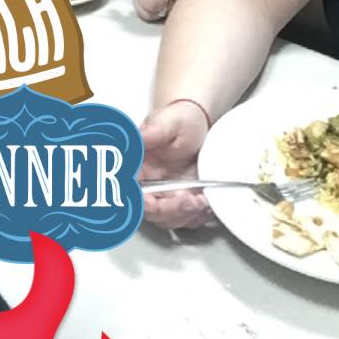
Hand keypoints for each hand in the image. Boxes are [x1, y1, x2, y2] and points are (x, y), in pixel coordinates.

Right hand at [139, 104, 211, 228]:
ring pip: (168, 219)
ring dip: (186, 215)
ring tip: (201, 201)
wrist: (200, 122)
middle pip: (151, 212)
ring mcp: (166, 193)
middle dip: (171, 211)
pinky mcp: (182, 199)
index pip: (133, 193)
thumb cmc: (182, 119)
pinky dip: (196, 215)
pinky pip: (185, 217)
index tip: (157, 204)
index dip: (144, 203)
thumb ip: (152, 133)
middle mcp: (149, 183)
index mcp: (138, 167)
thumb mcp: (168, 123)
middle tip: (189, 201)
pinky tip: (205, 204)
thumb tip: (136, 140)